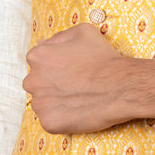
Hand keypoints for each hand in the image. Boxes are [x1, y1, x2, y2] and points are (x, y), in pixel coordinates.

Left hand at [24, 22, 154, 132]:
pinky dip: (61, 118)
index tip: (71, 71)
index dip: (55, 66)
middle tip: (75, 86)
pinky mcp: (48, 123)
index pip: (38, 62)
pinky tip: (78, 112)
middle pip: (36, 83)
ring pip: (42, 103)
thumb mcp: (83, 32)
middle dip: (51, 84)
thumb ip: (59, 36)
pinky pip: (49, 121)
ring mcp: (39, 103)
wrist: (122, 87)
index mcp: (37, 56)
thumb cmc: (104, 57)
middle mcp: (32, 80)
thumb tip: (42, 42)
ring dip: (54, 102)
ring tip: (77, 99)